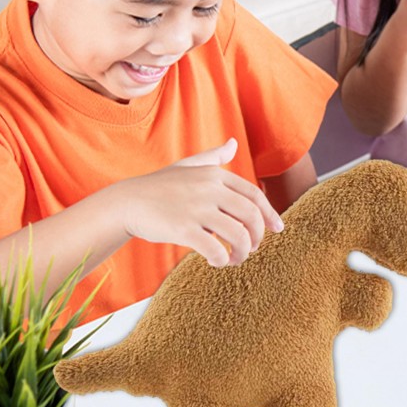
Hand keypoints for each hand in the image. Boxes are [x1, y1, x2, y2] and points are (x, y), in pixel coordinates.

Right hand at [117, 139, 284, 266]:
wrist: (128, 201)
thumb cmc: (159, 186)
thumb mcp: (188, 166)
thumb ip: (213, 157)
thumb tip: (234, 143)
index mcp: (214, 174)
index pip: (254, 195)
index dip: (270, 214)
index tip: (278, 229)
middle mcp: (210, 189)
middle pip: (251, 216)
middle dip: (258, 236)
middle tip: (252, 249)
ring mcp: (197, 208)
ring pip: (237, 235)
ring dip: (242, 252)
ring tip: (235, 259)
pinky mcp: (183, 229)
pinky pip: (214, 249)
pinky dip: (221, 260)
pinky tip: (217, 262)